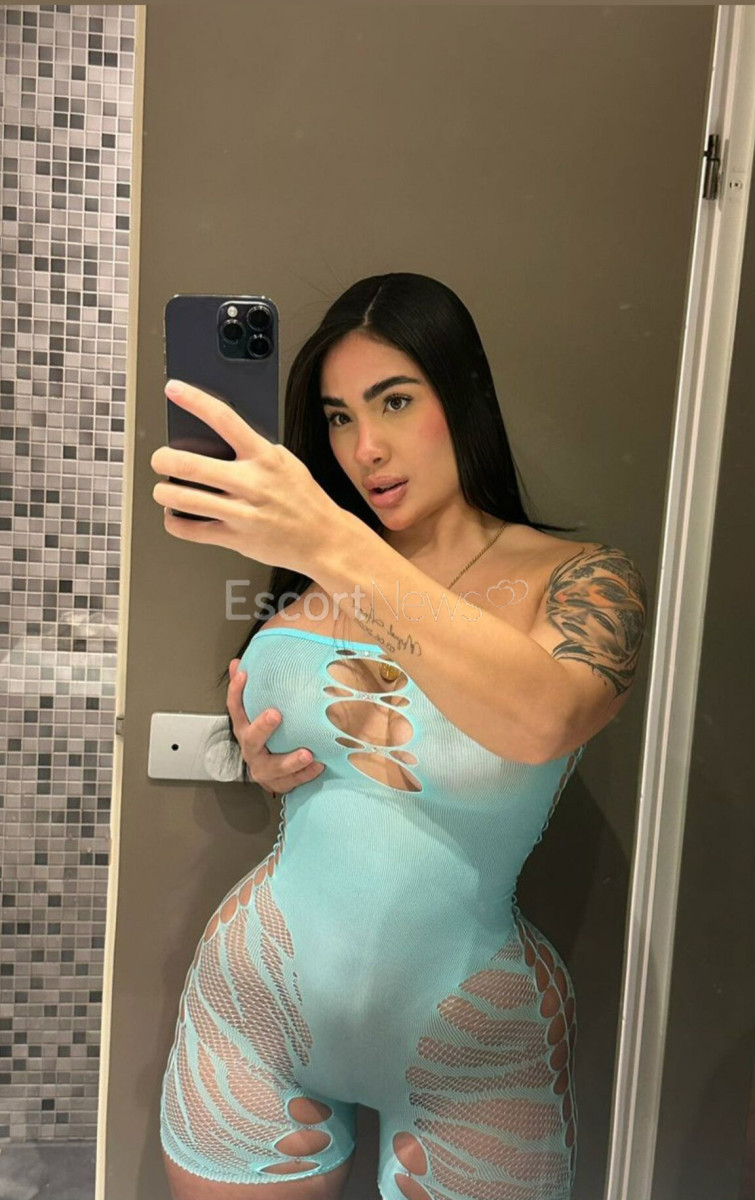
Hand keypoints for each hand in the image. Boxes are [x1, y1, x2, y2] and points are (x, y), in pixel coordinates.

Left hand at [150, 379, 346, 575]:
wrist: (322, 538)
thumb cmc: (302, 498)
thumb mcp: (285, 461)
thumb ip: (253, 449)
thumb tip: (217, 436)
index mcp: (263, 457)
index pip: (224, 419)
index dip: (195, 400)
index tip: (174, 389)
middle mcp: (251, 483)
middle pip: (191, 465)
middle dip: (162, 460)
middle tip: (158, 459)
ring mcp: (242, 512)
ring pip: (184, 500)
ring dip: (163, 493)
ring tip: (162, 490)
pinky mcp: (236, 538)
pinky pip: (191, 531)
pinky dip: (175, 523)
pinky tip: (175, 516)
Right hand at [226, 658, 324, 795]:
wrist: (271, 774)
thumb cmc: (268, 737)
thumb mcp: (259, 711)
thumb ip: (254, 688)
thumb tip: (239, 661)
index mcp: (244, 729)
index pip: (235, 708)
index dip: (236, 691)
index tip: (244, 674)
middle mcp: (250, 749)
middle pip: (251, 739)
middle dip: (262, 727)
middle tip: (275, 714)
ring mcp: (263, 769)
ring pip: (274, 767)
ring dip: (291, 760)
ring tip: (307, 753)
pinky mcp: (277, 784)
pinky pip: (291, 782)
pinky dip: (305, 774)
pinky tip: (319, 765)